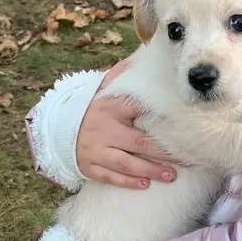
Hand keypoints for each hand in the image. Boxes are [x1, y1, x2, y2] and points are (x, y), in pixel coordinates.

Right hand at [75, 58, 177, 189]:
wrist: (56, 128)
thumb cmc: (91, 108)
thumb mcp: (102, 88)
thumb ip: (121, 75)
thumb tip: (142, 55)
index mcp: (109, 108)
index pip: (136, 109)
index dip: (158, 115)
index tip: (181, 123)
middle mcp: (103, 130)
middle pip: (138, 142)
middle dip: (163, 153)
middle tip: (185, 159)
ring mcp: (95, 150)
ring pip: (126, 163)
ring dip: (150, 170)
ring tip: (171, 176)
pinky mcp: (88, 166)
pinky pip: (110, 176)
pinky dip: (127, 182)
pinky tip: (144, 185)